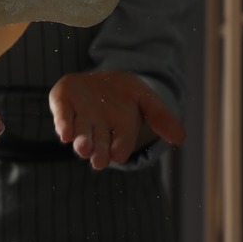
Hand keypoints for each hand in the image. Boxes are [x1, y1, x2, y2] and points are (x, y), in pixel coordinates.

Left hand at [49, 70, 184, 169]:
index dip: (119, 148)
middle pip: (99, 143)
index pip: (120, 143)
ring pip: (80, 132)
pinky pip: (61, 115)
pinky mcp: (62, 103)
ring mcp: (79, 117)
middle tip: (99, 161)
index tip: (118, 154)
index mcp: (118, 130)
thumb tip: (181, 138)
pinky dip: (62, 123)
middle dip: (98, 151)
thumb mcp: (146, 98)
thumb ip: (160, 116)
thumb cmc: (124, 93)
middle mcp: (97, 128)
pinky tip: (65, 133)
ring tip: (83, 148)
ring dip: (81, 141)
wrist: (100, 79)